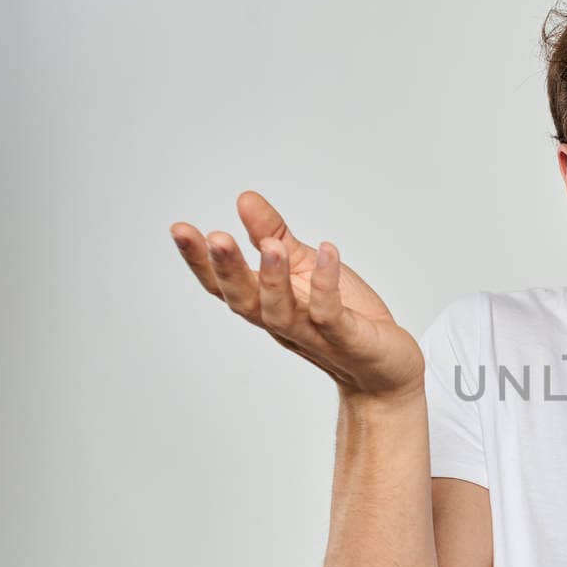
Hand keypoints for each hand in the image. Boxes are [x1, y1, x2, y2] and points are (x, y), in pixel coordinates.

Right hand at [170, 190, 424, 402]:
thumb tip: (244, 199)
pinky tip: (327, 250)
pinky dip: (326, 284)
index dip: (199, 261)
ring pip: (280, 312)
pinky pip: (330, 313)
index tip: (179, 229)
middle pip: (243, 300)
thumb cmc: (345, 315)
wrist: (387, 367)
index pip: (224, 284)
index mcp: (267, 303)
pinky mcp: (347, 339)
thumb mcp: (305, 266)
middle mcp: (283, 322)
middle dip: (227, 270)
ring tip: (270, 246)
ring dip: (273, 279)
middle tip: (215, 238)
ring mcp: (313, 333)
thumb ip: (272, 235)